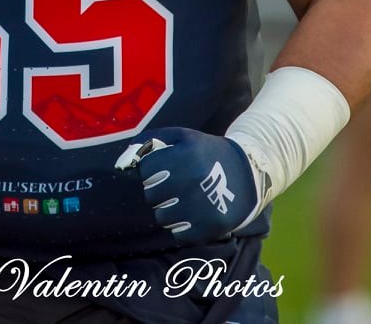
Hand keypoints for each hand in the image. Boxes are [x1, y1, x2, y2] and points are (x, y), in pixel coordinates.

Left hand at [115, 128, 259, 245]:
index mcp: (185, 156)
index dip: (152, 170)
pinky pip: (177, 234)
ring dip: (168, 208)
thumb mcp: (181, 137)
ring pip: (161, 217)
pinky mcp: (210, 228)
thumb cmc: (205, 153)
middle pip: (150, 195)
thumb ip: (148, 143)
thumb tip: (122, 162)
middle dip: (158, 189)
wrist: (247, 173)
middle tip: (174, 185)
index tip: (164, 169)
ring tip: (183, 198)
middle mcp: (193, 182)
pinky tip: (193, 212)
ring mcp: (202, 207)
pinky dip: (181, 225)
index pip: (145, 170)